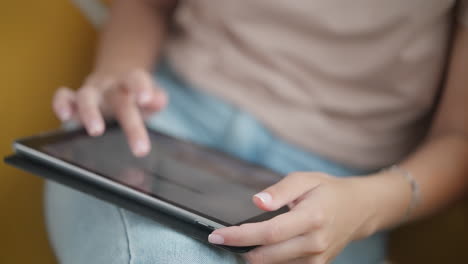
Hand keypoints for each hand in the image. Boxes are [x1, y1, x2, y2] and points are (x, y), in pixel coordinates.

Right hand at [52, 69, 166, 155]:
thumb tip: (158, 100)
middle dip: (131, 125)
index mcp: (131, 83)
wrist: (114, 83)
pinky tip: (65, 117)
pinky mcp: (73, 100)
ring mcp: (91, 92)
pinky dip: (61, 104)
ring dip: (90, 112)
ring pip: (87, 96)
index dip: (141, 86)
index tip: (146, 99)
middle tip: (141, 149)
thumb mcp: (151, 98)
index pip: (136, 78)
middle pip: (119, 100)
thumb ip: (157, 99)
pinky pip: (63, 96)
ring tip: (96, 131)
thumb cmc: (135, 97)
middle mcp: (111, 86)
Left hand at [208, 172, 377, 263]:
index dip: (240, 236)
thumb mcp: (304, 179)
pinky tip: (258, 249)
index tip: (217, 235)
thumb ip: (279, 190)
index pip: (269, 233)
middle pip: (268, 255)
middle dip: (239, 249)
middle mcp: (315, 242)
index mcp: (312, 217)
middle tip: (218, 239)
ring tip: (238, 241)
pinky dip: (268, 261)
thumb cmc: (327, 190)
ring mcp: (317, 258)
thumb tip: (257, 202)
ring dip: (252, 256)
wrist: (358, 209)